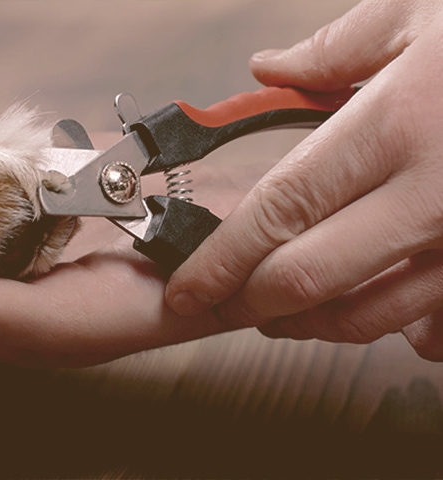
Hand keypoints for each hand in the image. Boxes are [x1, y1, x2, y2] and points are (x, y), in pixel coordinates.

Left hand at [165, 0, 442, 359]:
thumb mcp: (422, 10)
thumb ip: (334, 47)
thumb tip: (268, 68)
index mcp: (396, 126)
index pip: (279, 210)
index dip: (221, 260)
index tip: (185, 287)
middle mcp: (435, 194)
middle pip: (311, 277)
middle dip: (251, 303)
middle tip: (221, 305)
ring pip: (372, 313)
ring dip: (312, 321)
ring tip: (279, 310)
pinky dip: (399, 326)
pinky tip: (374, 312)